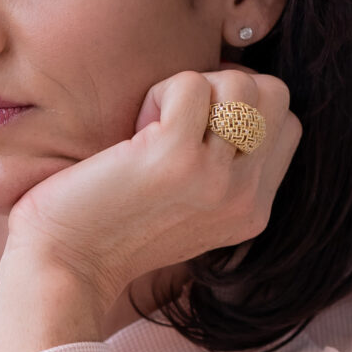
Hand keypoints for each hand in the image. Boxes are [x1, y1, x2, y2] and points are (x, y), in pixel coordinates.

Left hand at [0, 67, 300, 351]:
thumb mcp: (188, 208)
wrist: (63, 267)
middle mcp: (244, 197)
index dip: (242, 107)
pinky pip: (191, 84)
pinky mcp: (176, 159)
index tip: (194, 130)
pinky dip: (159, 93)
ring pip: (242, 83)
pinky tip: (134, 130)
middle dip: (225, 87)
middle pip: (273, 94)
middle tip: (175, 122)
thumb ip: (221, 168)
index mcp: (252, 210)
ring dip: (191, 88)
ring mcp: (216, 179)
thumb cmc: (108, 227)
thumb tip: (231, 97)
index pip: (288, 123)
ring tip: (154, 128)